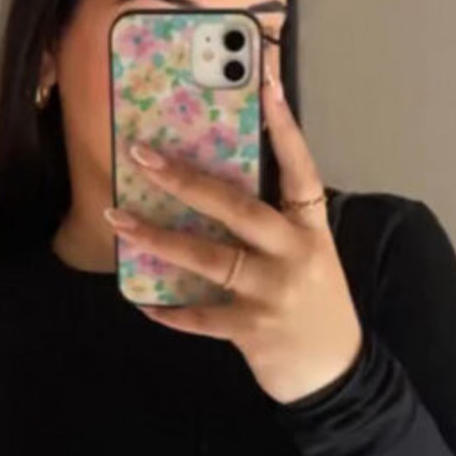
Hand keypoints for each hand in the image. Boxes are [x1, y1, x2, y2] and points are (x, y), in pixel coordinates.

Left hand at [106, 67, 362, 404]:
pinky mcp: (253, 330)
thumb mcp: (310, 255)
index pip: (300, 168)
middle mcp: (295, 254)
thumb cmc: (315, 304)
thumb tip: (215, 185)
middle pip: (237, 208)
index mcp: (311, 228)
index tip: (265, 82)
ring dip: (159, 239)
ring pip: (209, 258)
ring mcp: (273, 293)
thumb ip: (276, 224)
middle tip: (142, 155)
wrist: (336, 373)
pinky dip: (170, 311)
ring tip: (119, 220)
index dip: (285, 127)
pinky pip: (201, 316)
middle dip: (186, 180)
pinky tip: (143, 302)